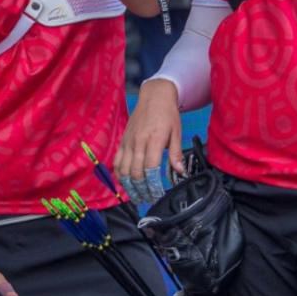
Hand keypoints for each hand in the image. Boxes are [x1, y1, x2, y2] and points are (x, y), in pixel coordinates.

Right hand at [115, 78, 182, 202]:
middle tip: (148, 199)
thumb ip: (176, 154)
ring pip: (123, 170)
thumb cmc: (167, 115)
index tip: (158, 194)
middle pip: (135, 173)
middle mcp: (138, 142)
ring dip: (129, 186)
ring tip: (137, 196)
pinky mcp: (122, 141)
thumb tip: (180, 172)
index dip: (153, 184)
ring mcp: (128, 142)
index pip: (150, 168)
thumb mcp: (177, 132)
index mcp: (153, 140)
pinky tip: (125, 183)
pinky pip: (116, 161)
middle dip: (141, 190)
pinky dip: (119, 174)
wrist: (154, 97)